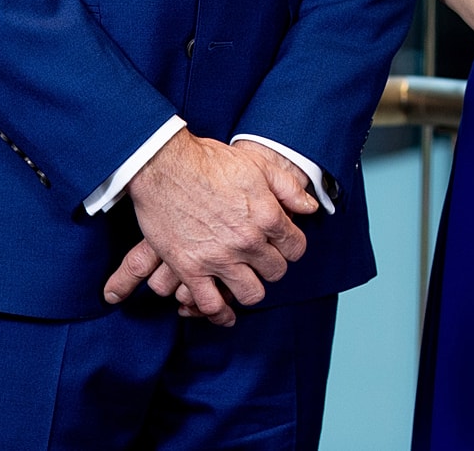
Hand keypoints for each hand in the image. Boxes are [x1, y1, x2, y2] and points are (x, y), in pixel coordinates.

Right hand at [103, 133, 306, 326]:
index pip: (296, 248)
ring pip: (251, 293)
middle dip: (270, 265)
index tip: (279, 243)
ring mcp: (219, 258)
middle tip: (259, 258)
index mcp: (267, 216)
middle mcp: (247, 241)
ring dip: (250, 287)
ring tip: (243, 277)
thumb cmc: (209, 161)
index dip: (289, 246)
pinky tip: (224, 311)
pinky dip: (219, 313)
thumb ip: (288, 188)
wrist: (163, 164)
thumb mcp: (258, 165)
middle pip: (275, 272)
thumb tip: (310, 207)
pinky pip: (211, 304)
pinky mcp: (190, 268)